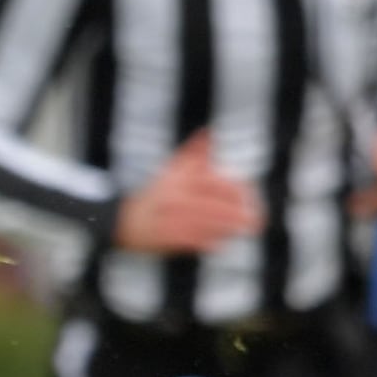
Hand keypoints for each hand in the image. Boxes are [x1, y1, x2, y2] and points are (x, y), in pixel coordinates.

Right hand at [109, 131, 263, 254]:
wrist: (120, 220)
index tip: (251, 201)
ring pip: (208, 225)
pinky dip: (209, 243)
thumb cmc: (153, 195)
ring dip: (228, 230)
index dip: (239, 193)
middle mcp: (176, 196)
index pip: (218, 183)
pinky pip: (194, 241)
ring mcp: (170, 217)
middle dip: (239, 215)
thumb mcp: (171, 171)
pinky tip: (219, 244)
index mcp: (180, 178)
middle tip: (256, 221)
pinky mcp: (165, 236)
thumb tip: (207, 132)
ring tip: (241, 232)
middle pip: (216, 206)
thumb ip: (193, 154)